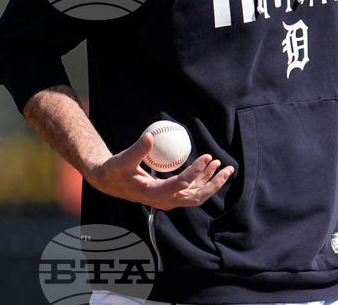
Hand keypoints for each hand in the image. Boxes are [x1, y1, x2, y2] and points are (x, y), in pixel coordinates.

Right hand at [86, 132, 234, 210]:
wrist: (109, 181)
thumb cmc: (115, 170)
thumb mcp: (123, 160)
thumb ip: (137, 150)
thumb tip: (150, 136)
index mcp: (154, 194)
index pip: (181, 185)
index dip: (196, 171)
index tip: (207, 156)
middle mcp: (165, 201)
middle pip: (196, 197)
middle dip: (214, 184)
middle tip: (227, 168)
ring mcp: (169, 199)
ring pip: (197, 194)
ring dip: (212, 181)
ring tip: (225, 166)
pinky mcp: (171, 194)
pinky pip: (192, 189)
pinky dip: (204, 179)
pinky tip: (212, 167)